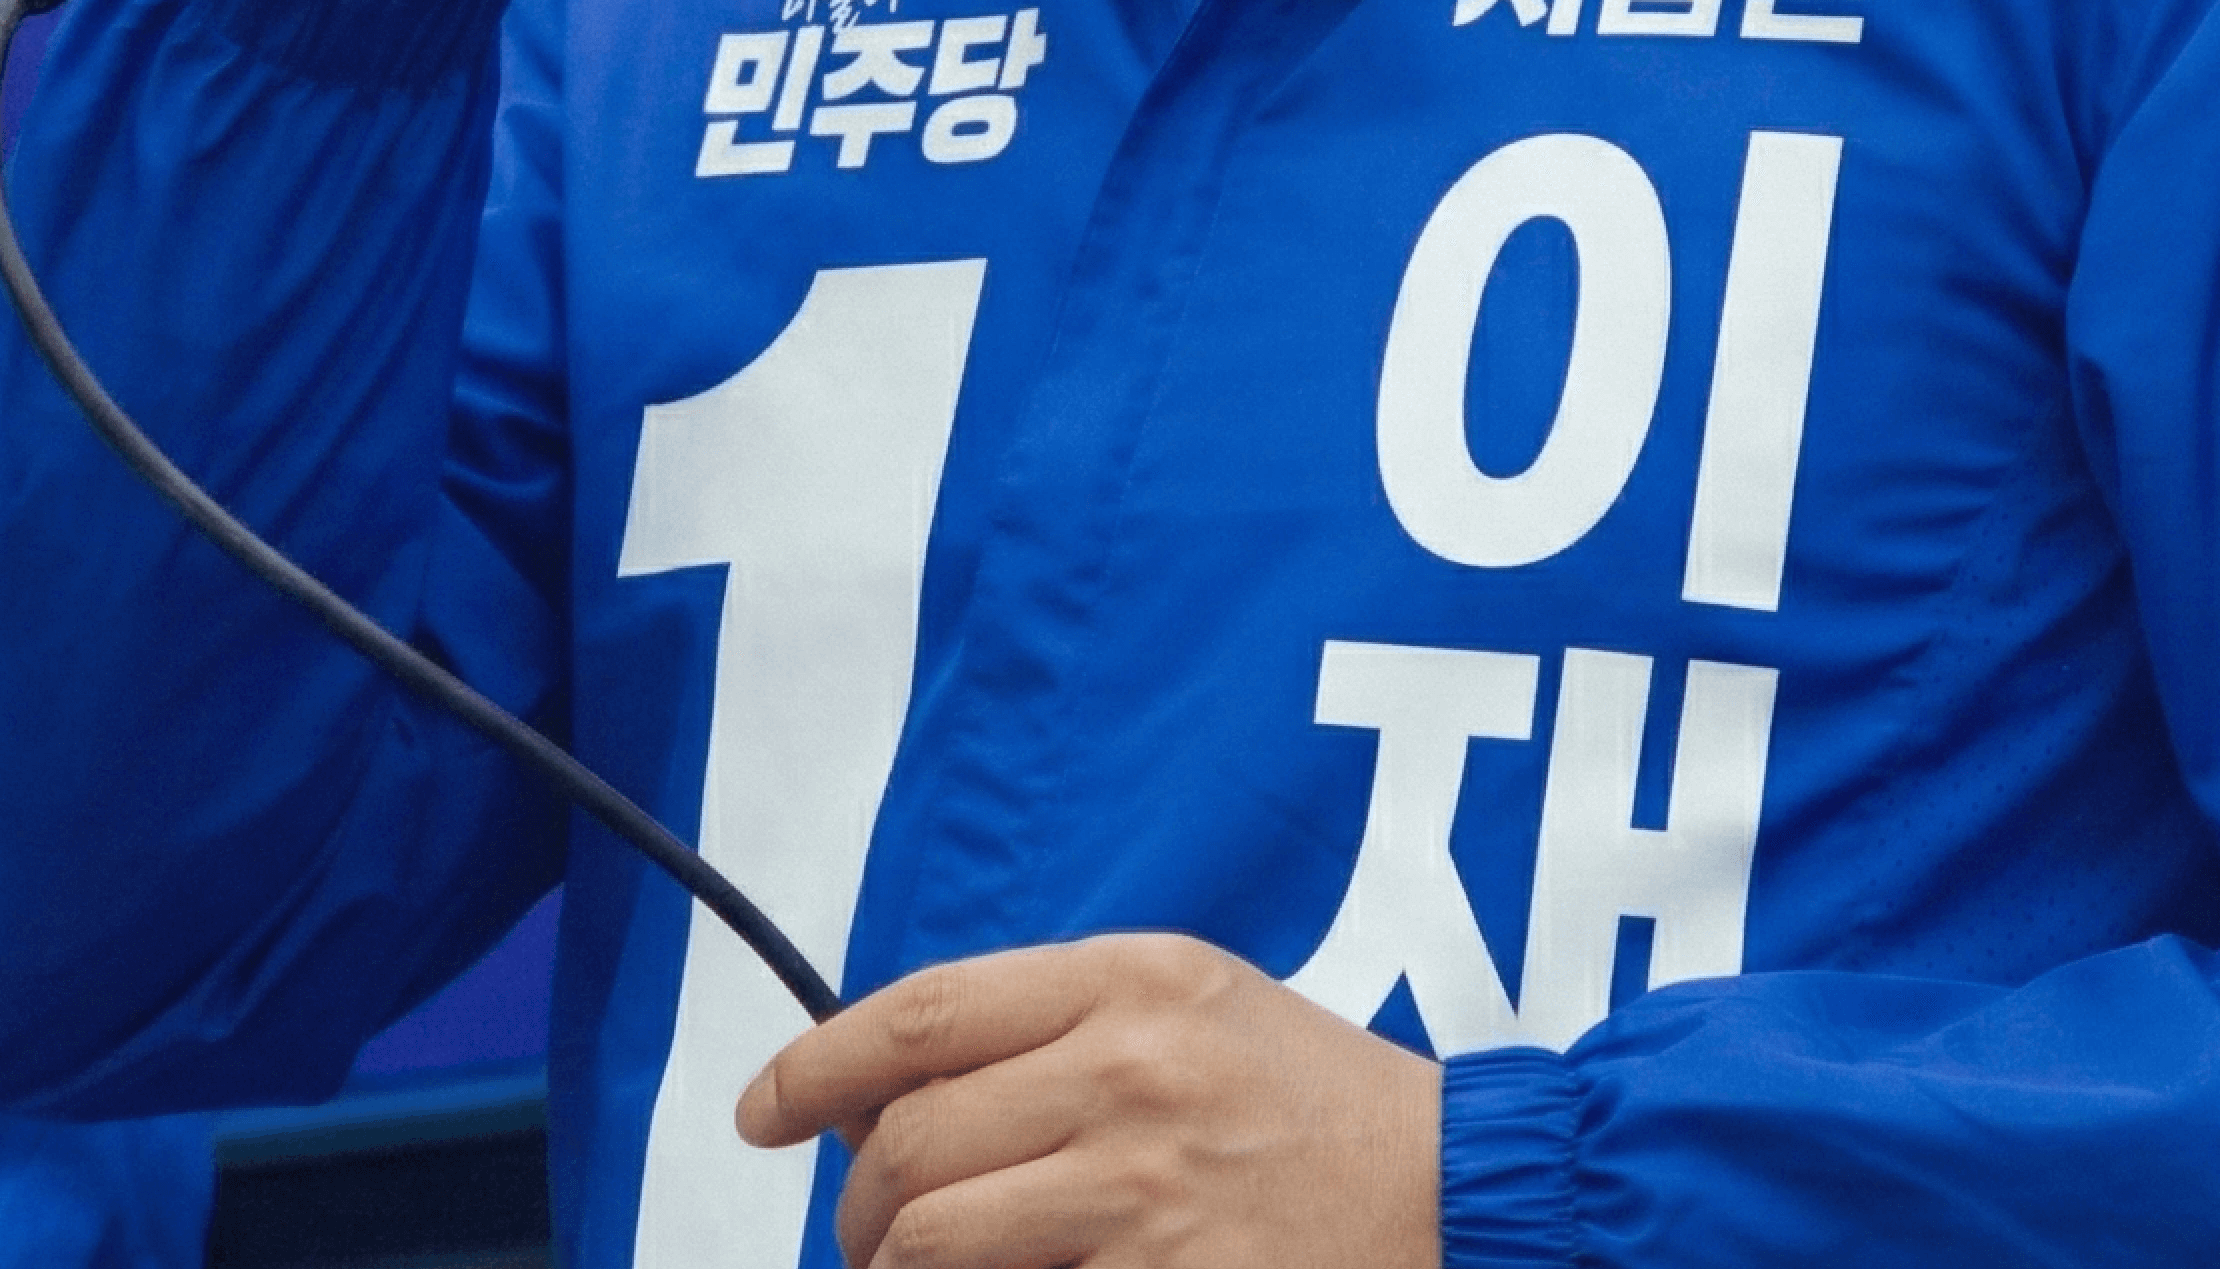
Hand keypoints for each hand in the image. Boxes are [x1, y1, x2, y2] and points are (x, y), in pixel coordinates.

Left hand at [737, 935, 1441, 1268]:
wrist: (1457, 1191)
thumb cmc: (1314, 1100)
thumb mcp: (1195, 1005)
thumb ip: (1062, 1026)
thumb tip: (905, 1091)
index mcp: (1132, 980)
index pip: (923, 1013)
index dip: (815, 1065)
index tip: (762, 1110)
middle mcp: (1130, 1072)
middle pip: (913, 1138)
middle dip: (860, 1201)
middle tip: (868, 1228)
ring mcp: (1147, 1192)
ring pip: (938, 1238)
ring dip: (897, 1267)